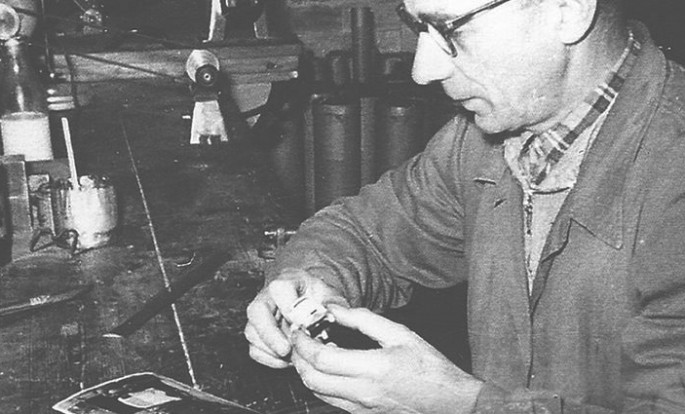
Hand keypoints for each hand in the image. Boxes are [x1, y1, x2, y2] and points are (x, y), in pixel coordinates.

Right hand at [244, 268, 347, 368]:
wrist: (313, 300)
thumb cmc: (321, 297)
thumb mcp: (332, 296)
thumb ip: (334, 306)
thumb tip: (328, 318)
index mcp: (287, 281)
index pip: (279, 289)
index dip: (289, 308)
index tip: (302, 325)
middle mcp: (268, 296)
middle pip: (256, 312)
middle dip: (270, 335)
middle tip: (286, 350)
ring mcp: (260, 315)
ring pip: (252, 333)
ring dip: (271, 350)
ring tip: (293, 356)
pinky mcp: (258, 333)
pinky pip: (255, 349)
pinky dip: (270, 359)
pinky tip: (288, 360)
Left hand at [291, 305, 482, 413]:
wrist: (449, 403)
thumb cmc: (430, 368)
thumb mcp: (401, 334)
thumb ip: (365, 320)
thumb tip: (337, 310)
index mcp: (373, 368)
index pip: (322, 358)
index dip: (304, 343)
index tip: (299, 330)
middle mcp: (363, 392)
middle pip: (312, 379)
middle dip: (298, 358)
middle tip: (298, 340)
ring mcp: (362, 407)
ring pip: (317, 393)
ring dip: (306, 372)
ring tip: (308, 353)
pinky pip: (331, 400)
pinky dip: (320, 384)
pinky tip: (326, 369)